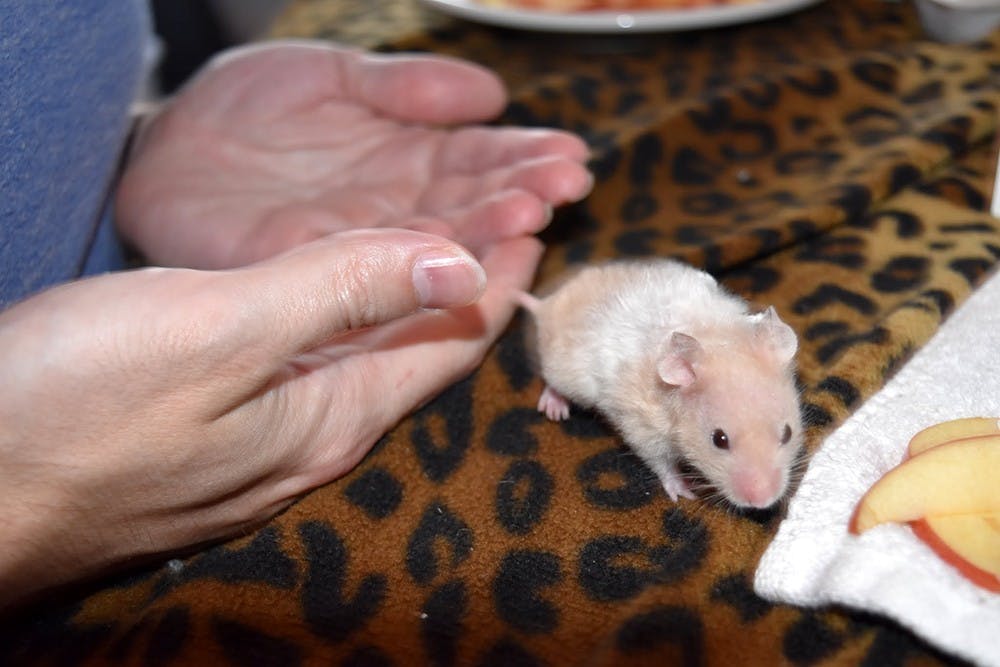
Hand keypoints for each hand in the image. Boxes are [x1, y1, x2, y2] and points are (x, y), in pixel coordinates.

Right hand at [0, 228, 540, 607]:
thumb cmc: (75, 409)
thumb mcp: (219, 331)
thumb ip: (340, 294)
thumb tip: (458, 266)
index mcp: (329, 418)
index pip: (445, 346)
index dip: (494, 283)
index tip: (534, 228)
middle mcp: (310, 439)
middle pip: (415, 357)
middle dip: (465, 291)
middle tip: (505, 227)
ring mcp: (262, 443)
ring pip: (365, 362)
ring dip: (411, 304)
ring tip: (443, 253)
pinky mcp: (217, 434)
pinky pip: (312, 368)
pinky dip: (348, 322)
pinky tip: (340, 304)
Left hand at [116, 41, 590, 268]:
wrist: (160, 151)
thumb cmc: (243, 109)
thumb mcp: (330, 76)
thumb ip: (404, 86)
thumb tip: (493, 93)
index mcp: (405, 161)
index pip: (477, 162)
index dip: (524, 159)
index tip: (570, 157)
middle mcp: (394, 211)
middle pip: (469, 205)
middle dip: (522, 194)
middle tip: (567, 186)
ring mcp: (358, 247)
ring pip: (434, 242)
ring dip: (486, 229)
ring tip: (532, 212)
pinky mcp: (312, 274)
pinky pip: (375, 273)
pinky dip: (418, 268)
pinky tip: (457, 256)